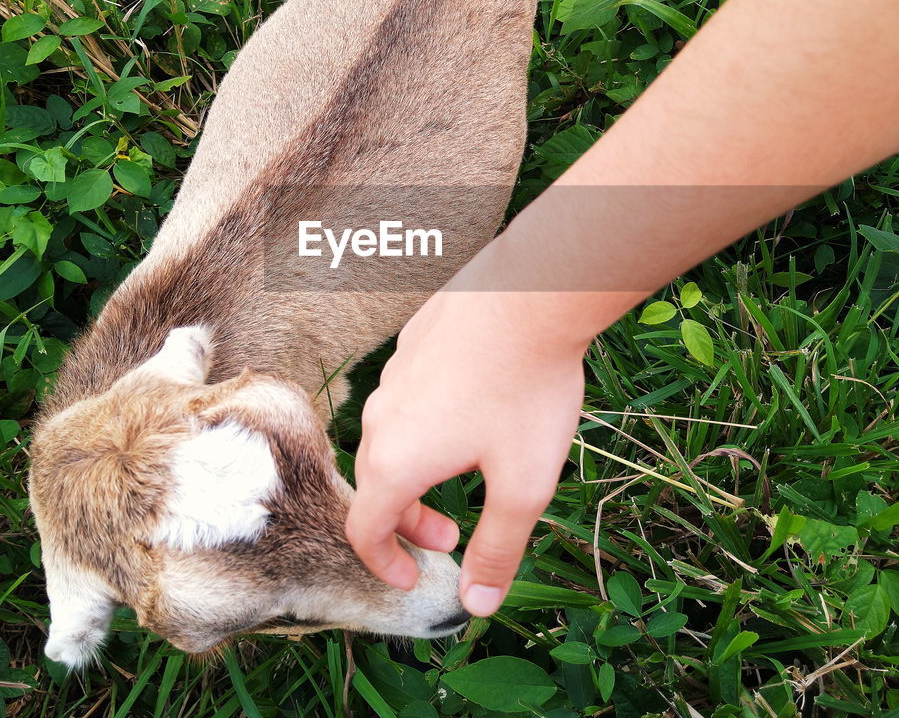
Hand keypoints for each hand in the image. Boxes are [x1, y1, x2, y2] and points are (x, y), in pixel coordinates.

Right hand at [345, 288, 586, 617]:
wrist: (534, 293)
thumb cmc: (528, 390)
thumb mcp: (523, 486)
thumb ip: (497, 548)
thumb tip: (477, 604)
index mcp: (395, 459)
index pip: (364, 529)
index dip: (385, 564)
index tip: (413, 576)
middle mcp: (381, 416)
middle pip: (378, 483)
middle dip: (411, 520)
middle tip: (453, 534)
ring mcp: (395, 374)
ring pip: (395, 437)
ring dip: (423, 470)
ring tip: (471, 470)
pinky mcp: (414, 342)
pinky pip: (411, 397)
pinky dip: (431, 424)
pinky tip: (477, 411)